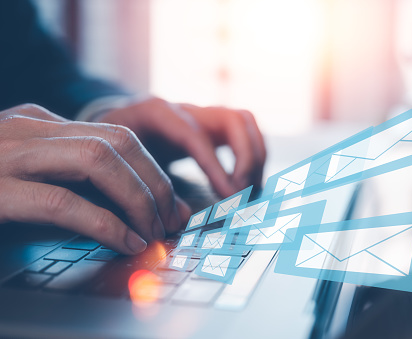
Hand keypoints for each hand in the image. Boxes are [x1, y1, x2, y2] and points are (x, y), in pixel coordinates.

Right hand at [0, 104, 190, 254]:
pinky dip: (104, 224)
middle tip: (171, 219)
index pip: (116, 136)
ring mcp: (10, 156)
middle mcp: (28, 130)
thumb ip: (72, 179)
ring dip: (137, 199)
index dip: (153, 171)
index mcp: (39, 124)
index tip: (171, 204)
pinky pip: (63, 202)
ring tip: (152, 231)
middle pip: (117, 142)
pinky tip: (124, 242)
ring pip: (98, 160)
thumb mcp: (28, 174)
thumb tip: (132, 208)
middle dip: (155, 183)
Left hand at [96, 97, 265, 197]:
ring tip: (250, 190)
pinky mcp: (210, 127)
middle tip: (242, 192)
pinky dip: (253, 157)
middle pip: (233, 119)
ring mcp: (201, 115)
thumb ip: (143, 184)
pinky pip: (244, 132)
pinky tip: (246, 184)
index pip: (196, 137)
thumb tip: (180, 217)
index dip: (217, 167)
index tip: (231, 196)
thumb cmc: (113, 145)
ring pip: (245, 122)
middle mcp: (186, 109)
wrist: (110, 124)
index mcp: (159, 114)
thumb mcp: (117, 160)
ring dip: (256, 156)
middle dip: (246, 157)